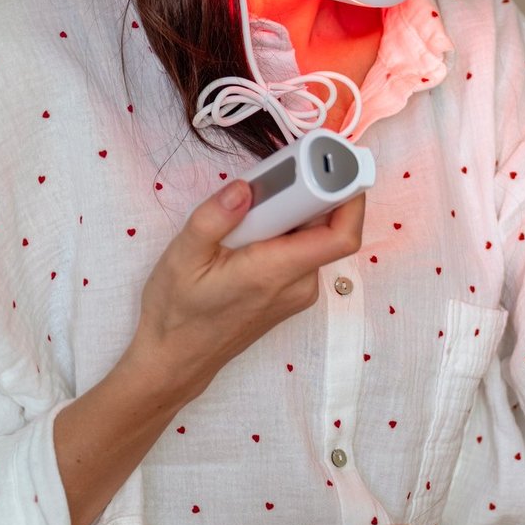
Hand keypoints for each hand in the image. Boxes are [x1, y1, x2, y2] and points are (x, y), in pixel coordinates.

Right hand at [126, 176, 366, 404]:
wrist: (175, 359)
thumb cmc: (177, 312)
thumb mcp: (183, 257)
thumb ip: (215, 218)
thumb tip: (245, 187)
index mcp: (276, 272)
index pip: (341, 235)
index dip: (348, 196)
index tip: (333, 164)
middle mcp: (299, 284)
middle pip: (329, 228)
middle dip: (312, 194)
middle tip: (278, 174)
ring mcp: (298, 292)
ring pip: (314, 238)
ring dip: (294, 213)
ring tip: (254, 204)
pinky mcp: (291, 293)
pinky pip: (302, 252)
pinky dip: (287, 232)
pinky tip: (253, 229)